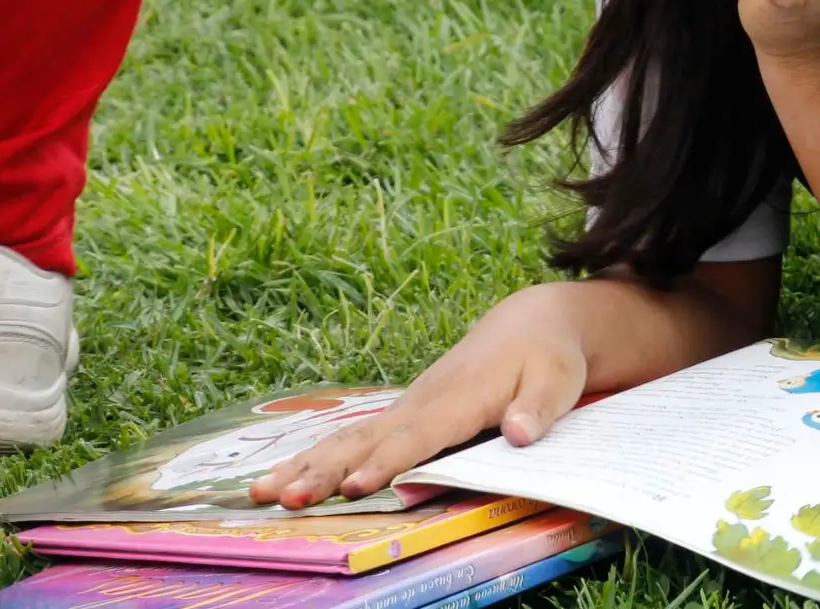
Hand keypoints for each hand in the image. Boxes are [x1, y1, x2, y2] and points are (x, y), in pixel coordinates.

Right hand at [249, 288, 588, 508]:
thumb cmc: (548, 356)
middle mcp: (423, 401)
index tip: (356, 486)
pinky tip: (284, 479)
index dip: (387, 462)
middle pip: (366, 440)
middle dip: (324, 470)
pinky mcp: (403, 414)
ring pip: (348, 438)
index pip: (418, 436)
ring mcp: (408, 407)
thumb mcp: (558, 380)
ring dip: (305, 465)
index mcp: (459, 398)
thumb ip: (539, 409)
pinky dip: (316, 458)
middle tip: (284, 498)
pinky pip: (353, 438)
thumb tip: (520, 435)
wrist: (531, 323)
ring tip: (261, 492)